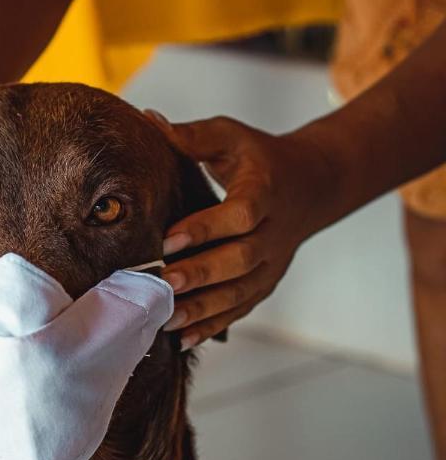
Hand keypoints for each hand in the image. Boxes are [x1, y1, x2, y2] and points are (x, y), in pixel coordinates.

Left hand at [152, 114, 333, 348]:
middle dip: (200, 275)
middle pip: (240, 260)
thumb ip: (193, 135)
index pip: (241, 215)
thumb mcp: (230, 137)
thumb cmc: (257, 159)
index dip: (206, 228)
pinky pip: (240, 309)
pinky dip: (212, 325)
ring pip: (240, 292)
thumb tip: (149, 121)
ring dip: (203, 308)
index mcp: (265, 192)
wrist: (309, 185)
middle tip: (161, 284)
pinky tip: (182, 338)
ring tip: (165, 318)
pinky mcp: (264, 284)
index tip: (167, 239)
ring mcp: (271, 264)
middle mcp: (273, 234)